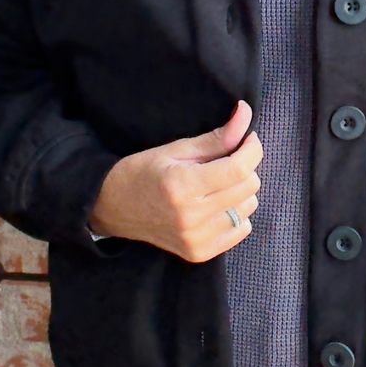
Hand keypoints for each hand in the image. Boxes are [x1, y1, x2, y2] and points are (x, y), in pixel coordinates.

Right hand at [88, 100, 261, 261]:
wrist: (114, 208)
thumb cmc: (144, 172)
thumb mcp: (177, 149)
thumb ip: (216, 137)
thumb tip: (245, 113)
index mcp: (183, 186)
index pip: (237, 169)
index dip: (252, 150)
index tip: (249, 139)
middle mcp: (191, 216)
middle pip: (247, 187)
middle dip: (245, 167)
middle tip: (227, 160)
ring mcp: (196, 239)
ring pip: (247, 207)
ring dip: (240, 191)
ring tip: (217, 184)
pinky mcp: (199, 253)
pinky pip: (241, 229)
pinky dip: (236, 213)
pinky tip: (216, 205)